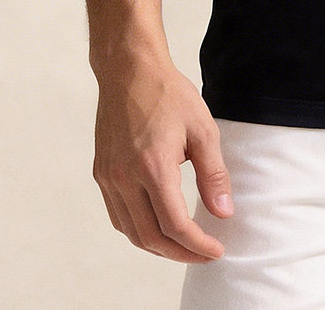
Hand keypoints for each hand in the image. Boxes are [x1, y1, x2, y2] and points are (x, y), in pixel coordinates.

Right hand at [92, 55, 235, 262]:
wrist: (129, 70)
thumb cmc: (168, 94)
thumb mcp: (203, 129)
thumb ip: (214, 175)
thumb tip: (223, 213)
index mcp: (152, 166)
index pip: (175, 225)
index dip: (197, 246)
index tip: (216, 251)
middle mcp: (125, 177)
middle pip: (150, 237)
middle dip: (180, 253)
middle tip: (203, 254)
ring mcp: (109, 177)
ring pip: (131, 232)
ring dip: (158, 246)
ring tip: (184, 244)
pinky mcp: (102, 173)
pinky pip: (118, 216)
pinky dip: (138, 230)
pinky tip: (157, 225)